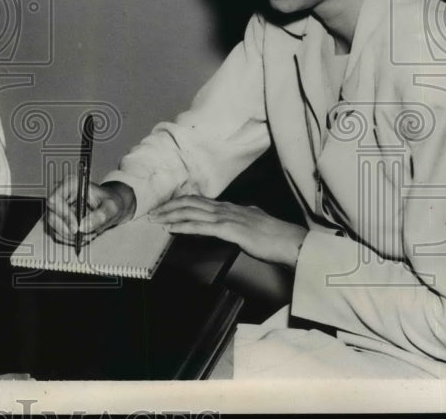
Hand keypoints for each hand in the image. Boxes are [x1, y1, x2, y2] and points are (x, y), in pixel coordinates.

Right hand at [45, 176, 136, 244]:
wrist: (110, 207)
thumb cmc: (110, 202)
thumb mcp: (111, 207)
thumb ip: (99, 216)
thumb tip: (83, 227)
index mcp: (71, 184)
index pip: (55, 199)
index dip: (64, 215)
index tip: (77, 228)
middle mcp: (61, 194)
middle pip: (51, 216)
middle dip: (68, 230)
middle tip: (84, 235)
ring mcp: (58, 207)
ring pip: (53, 228)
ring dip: (71, 237)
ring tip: (88, 234)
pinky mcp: (58, 219)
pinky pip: (58, 234)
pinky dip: (71, 239)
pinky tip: (84, 235)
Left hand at [148, 195, 307, 267]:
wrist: (293, 243)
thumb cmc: (276, 238)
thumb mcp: (254, 225)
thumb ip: (241, 222)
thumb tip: (231, 224)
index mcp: (231, 208)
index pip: (198, 201)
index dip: (179, 203)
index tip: (164, 208)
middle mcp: (227, 209)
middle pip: (190, 203)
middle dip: (169, 206)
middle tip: (151, 212)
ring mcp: (228, 218)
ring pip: (192, 212)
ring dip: (170, 215)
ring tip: (155, 219)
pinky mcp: (231, 230)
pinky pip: (201, 227)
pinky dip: (183, 226)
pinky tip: (171, 229)